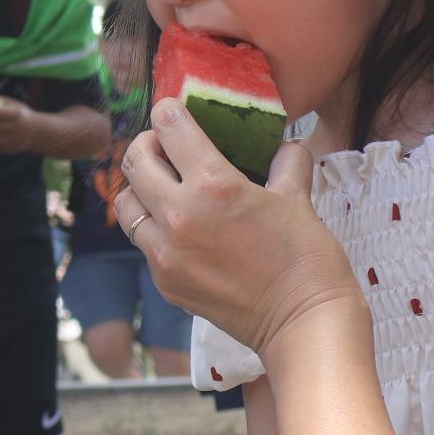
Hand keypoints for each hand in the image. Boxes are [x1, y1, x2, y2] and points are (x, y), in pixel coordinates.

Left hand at [115, 98, 359, 354]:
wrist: (303, 322)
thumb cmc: (307, 259)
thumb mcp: (299, 198)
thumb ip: (287, 162)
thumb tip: (285, 146)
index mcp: (214, 185)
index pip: (170, 128)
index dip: (171, 112)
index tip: (176, 112)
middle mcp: (179, 215)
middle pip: (135, 161)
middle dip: (148, 145)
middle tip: (166, 146)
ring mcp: (166, 252)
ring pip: (126, 203)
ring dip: (141, 187)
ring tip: (163, 187)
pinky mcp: (166, 281)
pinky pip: (143, 242)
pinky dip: (153, 226)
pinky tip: (180, 227)